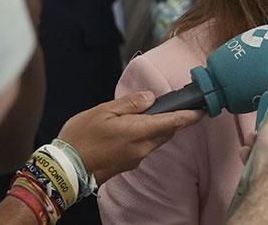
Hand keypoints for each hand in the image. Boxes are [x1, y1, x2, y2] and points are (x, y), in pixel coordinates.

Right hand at [57, 90, 202, 182]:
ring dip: (159, 128)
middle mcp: (142, 148)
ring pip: (156, 140)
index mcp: (139, 131)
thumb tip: (150, 97)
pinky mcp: (128, 165)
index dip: (190, 115)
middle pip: (167, 132)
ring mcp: (136, 158)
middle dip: (174, 120)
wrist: (66, 169)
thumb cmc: (81, 138)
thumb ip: (130, 104)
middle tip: (176, 105)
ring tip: (152, 114)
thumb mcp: (103, 111)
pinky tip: (133, 129)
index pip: (173, 122)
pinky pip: (145, 148)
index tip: (202, 109)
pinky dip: (146, 136)